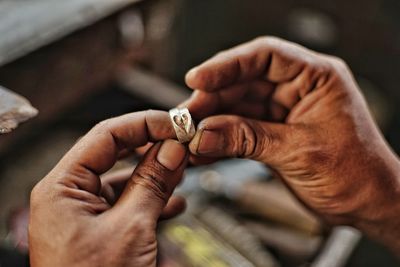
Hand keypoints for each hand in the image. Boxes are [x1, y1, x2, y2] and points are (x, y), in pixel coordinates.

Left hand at [29, 110, 187, 266]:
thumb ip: (152, 182)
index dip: (144, 124)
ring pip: (124, 179)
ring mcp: (84, 213)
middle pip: (114, 154)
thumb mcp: (131, 228)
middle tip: (182, 143)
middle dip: (151, 148)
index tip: (175, 124)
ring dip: (156, 174)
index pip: (106, 136)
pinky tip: (175, 203)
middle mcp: (69, 195)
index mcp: (62, 187)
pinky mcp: (98, 230)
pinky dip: (152, 199)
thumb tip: (173, 147)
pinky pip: (127, 204)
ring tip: (183, 169)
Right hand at [183, 37, 399, 251]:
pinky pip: (239, 129)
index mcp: (317, 78)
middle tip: (186, 117)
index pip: (266, 56)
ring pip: (236, 106)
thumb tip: (205, 134)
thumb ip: (249, 139)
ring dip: (211, 121)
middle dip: (212, 99)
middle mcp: (297, 89)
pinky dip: (220, 139)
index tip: (198, 78)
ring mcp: (282, 111)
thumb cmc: (357, 174)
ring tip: (188, 136)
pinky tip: (203, 149)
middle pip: (244, 82)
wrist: (367, 205)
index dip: (228, 64)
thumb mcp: (299, 152)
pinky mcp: (271, 132)